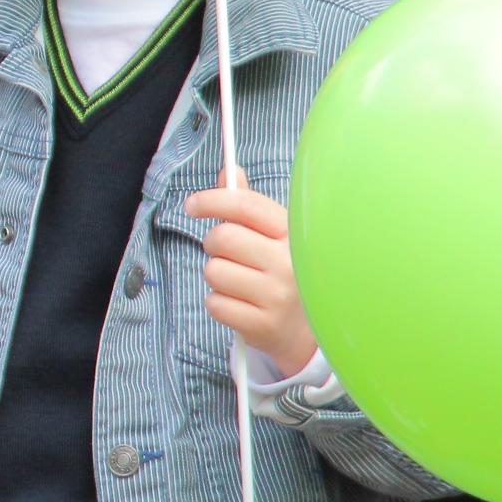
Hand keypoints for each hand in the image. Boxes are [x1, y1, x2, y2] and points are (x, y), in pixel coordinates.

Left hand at [187, 172, 317, 376]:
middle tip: (227, 253)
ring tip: (239, 282)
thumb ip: (249, 206)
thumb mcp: (277, 236)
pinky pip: (214, 302)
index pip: (245, 205)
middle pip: (222, 237)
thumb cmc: (286, 274)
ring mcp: (276, 296)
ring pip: (213, 270)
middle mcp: (288, 263)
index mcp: (293, 234)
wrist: (307, 330)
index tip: (193, 205)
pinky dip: (219, 302)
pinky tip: (241, 304)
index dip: (212, 200)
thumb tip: (228, 171)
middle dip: (214, 243)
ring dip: (217, 275)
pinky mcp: (262, 325)